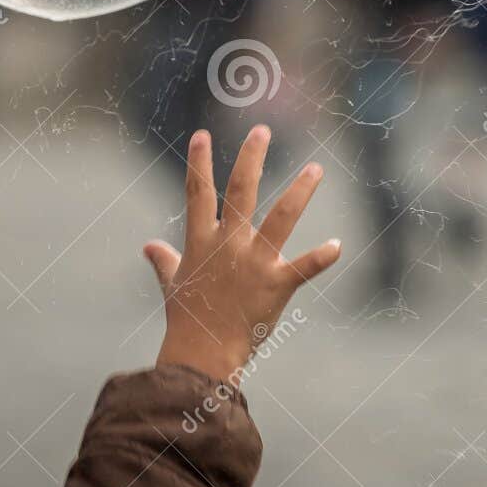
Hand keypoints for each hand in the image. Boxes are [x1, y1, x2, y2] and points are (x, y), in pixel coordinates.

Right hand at [144, 126, 338, 382]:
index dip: (198, 162)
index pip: (197, 193)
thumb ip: (164, 261)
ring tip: (316, 168)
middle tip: (262, 131)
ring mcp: (253, 263)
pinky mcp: (276, 285)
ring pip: (280, 217)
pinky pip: (304, 268)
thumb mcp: (172, 285)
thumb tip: (148, 246)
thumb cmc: (186, 320)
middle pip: (240, 192)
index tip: (200, 134)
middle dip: (251, 159)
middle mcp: (228, 245)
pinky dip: (322, 256)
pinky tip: (338, 245)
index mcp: (201, 242)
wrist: (201, 355)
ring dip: (300, 191)